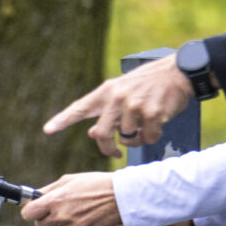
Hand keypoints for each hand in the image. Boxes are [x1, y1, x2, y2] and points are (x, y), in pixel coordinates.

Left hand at [20, 173, 126, 225]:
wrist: (121, 197)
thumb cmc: (96, 184)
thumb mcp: (70, 180)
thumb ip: (49, 190)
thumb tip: (35, 196)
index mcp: (55, 201)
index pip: (28, 214)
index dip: (31, 211)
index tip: (34, 208)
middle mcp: (62, 216)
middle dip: (45, 219)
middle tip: (56, 210)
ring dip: (64, 222)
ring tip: (79, 209)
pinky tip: (88, 215)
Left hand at [42, 59, 195, 157]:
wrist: (178, 72)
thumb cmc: (149, 83)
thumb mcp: (123, 90)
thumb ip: (107, 111)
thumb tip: (93, 133)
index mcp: (107, 91)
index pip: (80, 107)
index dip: (62, 120)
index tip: (48, 130)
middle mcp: (117, 98)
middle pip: (101, 134)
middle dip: (107, 149)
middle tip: (115, 154)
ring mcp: (135, 106)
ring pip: (128, 139)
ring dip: (137, 138)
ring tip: (145, 125)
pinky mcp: (152, 113)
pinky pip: (148, 138)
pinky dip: (153, 136)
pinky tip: (157, 123)